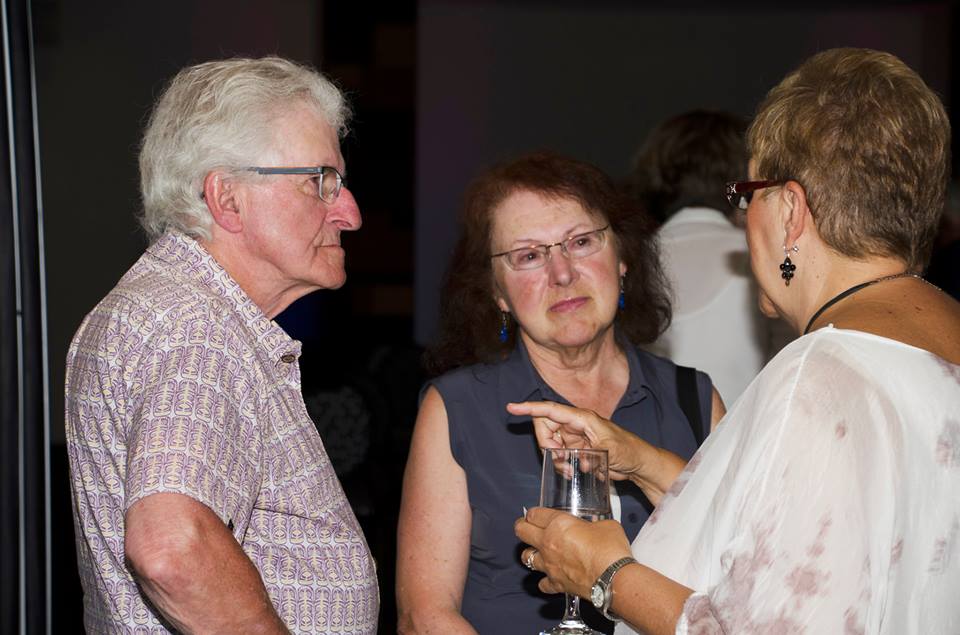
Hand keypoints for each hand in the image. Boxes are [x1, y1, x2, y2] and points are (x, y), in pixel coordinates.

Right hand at [506, 400, 651, 480]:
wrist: (637, 464)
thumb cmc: (628, 450)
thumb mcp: (610, 449)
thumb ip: (588, 449)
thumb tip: (571, 456)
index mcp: (582, 418)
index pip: (550, 410)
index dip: (530, 408)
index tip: (512, 408)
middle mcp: (575, 425)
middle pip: (545, 428)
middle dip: (546, 445)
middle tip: (560, 459)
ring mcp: (575, 437)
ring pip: (551, 444)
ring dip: (556, 459)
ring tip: (571, 470)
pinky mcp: (577, 448)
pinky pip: (559, 455)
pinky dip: (562, 465)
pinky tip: (574, 472)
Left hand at [514, 507, 632, 597]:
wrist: (614, 578)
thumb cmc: (610, 550)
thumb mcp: (606, 525)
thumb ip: (595, 524)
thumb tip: (597, 526)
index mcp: (558, 524)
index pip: (534, 513)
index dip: (533, 512)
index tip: (535, 514)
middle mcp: (548, 543)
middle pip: (521, 531)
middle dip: (521, 526)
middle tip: (525, 526)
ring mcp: (550, 564)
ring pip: (526, 557)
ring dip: (530, 553)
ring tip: (536, 551)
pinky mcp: (556, 583)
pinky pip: (542, 583)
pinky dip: (545, 580)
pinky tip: (550, 576)